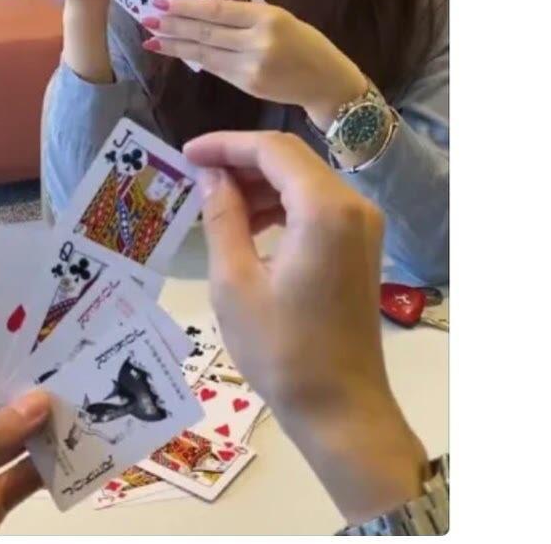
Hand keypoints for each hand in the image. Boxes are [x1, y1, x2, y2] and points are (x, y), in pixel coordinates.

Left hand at [142, 0, 366, 128]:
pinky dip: (194, 59)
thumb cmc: (308, 45)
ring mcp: (251, 67)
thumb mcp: (283, 19)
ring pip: (205, 52)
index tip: (161, 0)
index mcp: (269, 17)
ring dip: (176, 45)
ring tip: (153, 37)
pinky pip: (215, 68)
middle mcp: (258, 42)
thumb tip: (206, 12)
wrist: (328, 82)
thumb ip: (248, 16)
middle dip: (173, 25)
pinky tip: (178, 52)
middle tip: (147, 17)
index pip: (217, 10)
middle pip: (206, 32)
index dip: (185, 6)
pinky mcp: (248, 85)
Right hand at [183, 131, 426, 523]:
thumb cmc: (282, 350)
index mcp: (325, 208)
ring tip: (215, 201)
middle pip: (293, 159)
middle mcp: (353, 204)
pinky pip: (319, 206)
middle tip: (196, 175)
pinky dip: (284, 205)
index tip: (187, 153)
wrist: (341, 407)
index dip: (226, 144)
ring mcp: (363, 224)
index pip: (273, 150)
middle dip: (243, 161)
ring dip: (262, 183)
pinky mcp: (362, 243)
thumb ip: (223, 217)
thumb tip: (211, 174)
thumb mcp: (235, 282)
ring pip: (306, 180)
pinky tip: (249, 224)